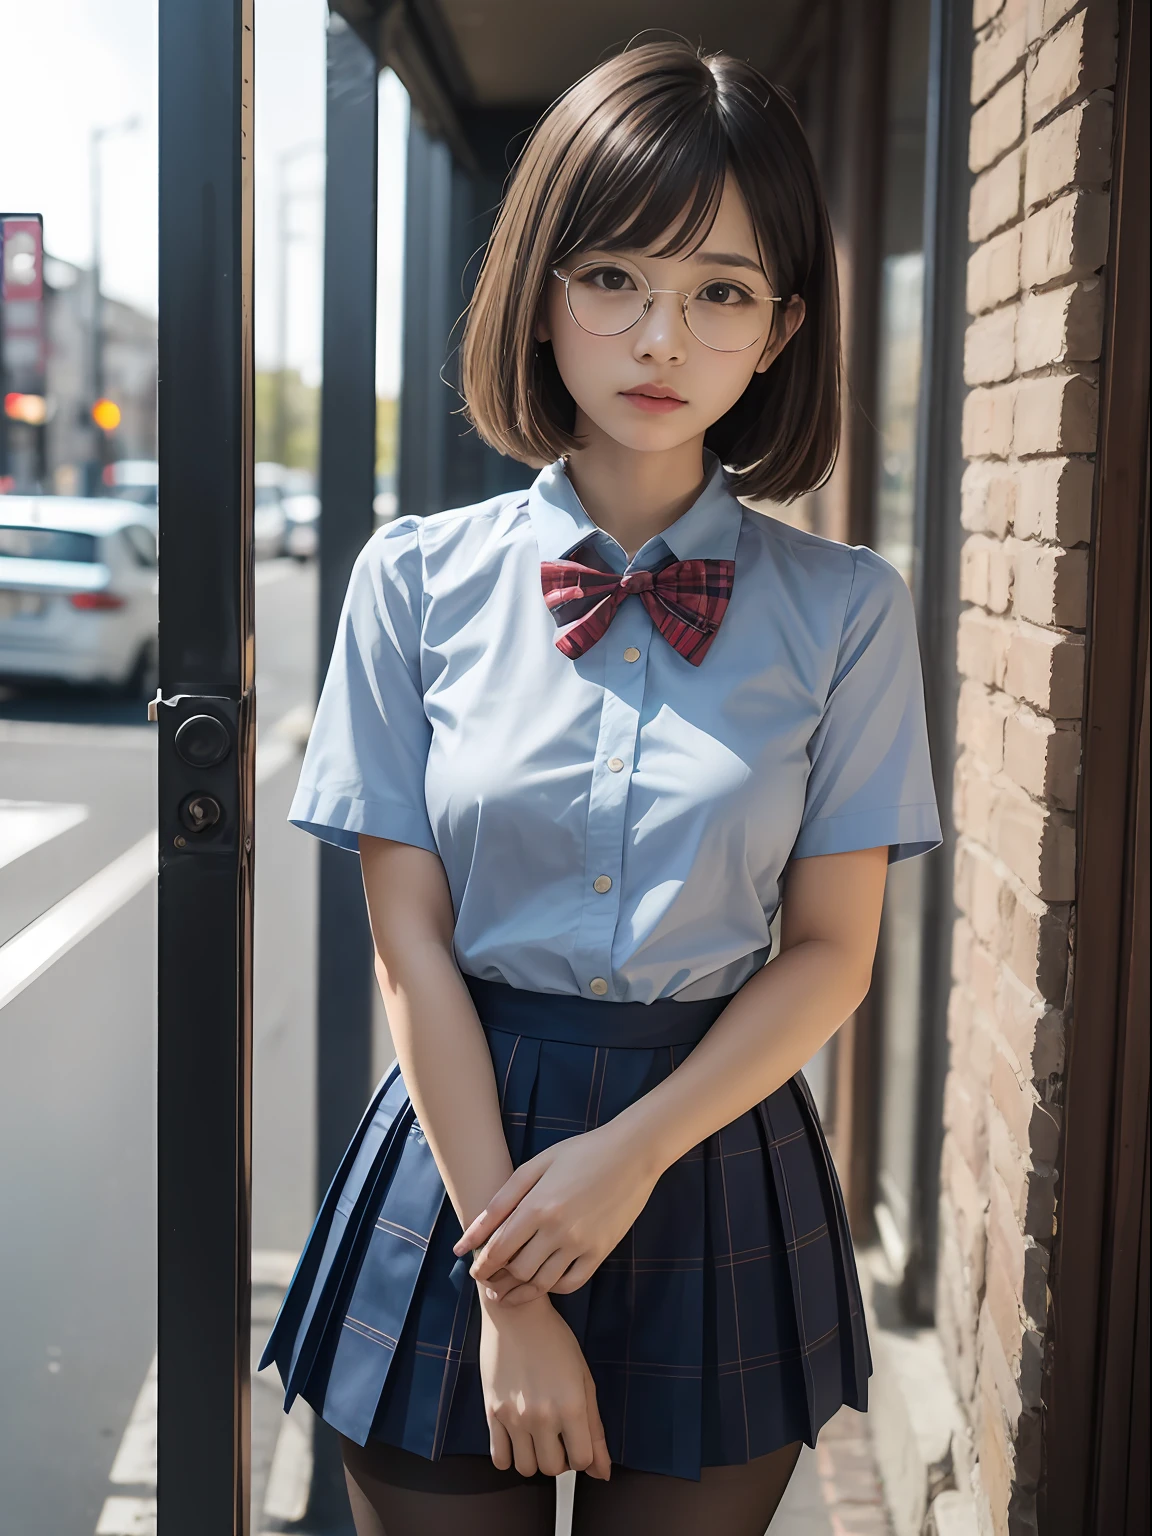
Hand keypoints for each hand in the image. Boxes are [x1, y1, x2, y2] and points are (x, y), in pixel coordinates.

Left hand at [456, 1122, 660, 1303]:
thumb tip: (466, 1239)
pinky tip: (543, 1282)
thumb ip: (500, 1202)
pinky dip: (553, 1287)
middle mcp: (558, 1230)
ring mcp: (582, 1244)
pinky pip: (571, 1283)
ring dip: (521, 1291)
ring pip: (542, 1282)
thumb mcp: (535, 1167)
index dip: (481, 1266)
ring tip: (508, 1292)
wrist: (631, 1154)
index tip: (474, 1272)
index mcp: (537, 1206)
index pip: (498, 1250)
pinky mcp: (601, 1252)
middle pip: (518, 1270)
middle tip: (490, 1282)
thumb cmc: (579, 1153)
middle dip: (499, 1280)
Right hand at [479, 1293, 610, 1478]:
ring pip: (526, 1469)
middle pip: (554, 1469)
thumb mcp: (584, 1379)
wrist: (516, 1314)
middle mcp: (542, 1415)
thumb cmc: (555, 1341)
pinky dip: (509, 1456)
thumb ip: (595, 1429)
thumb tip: (603, 1473)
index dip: (583, 1455)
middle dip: (560, 1458)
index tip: (577, 1439)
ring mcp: (514, 1416)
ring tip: (537, 1436)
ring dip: (535, 1459)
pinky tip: (517, 1436)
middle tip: (558, 1435)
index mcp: (571, 1405)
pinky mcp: (491, 1412)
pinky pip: (499, 1459)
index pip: (582, 1461)